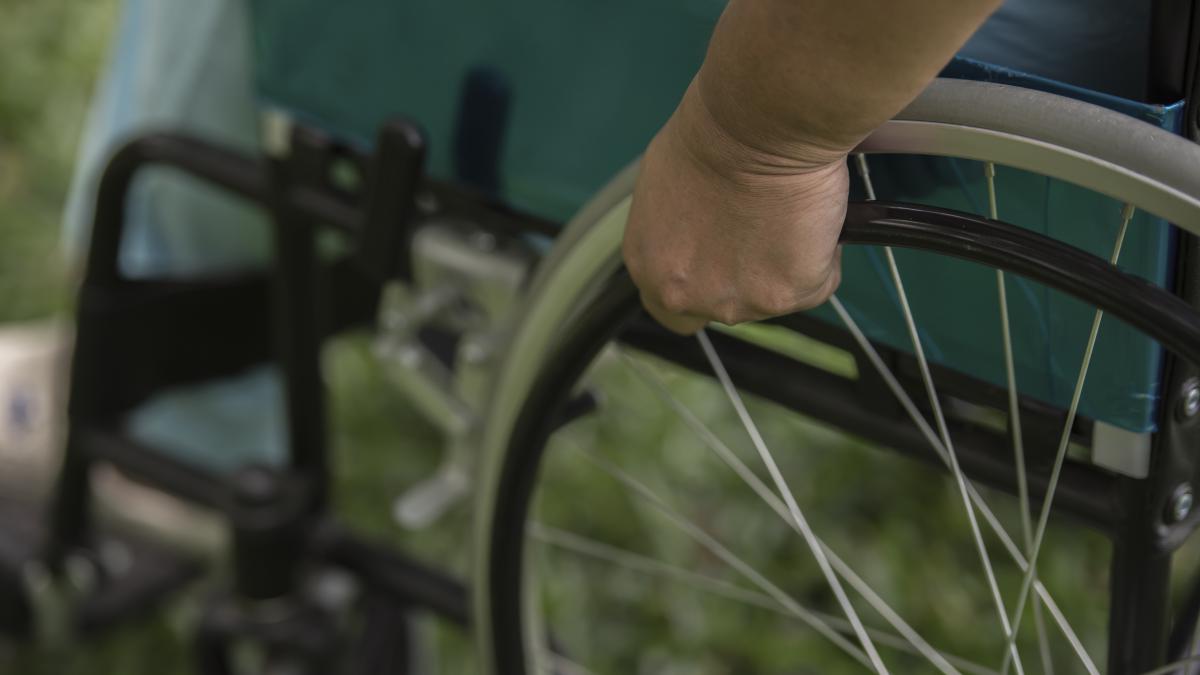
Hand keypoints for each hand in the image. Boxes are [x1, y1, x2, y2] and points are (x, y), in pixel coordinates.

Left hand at [623, 83, 848, 334]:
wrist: (758, 125)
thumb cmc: (714, 135)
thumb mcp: (667, 187)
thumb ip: (679, 229)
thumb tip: (703, 233)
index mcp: (649, 266)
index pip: (668, 310)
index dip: (699, 286)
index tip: (721, 266)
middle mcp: (685, 294)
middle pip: (724, 305)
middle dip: (746, 275)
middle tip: (764, 230)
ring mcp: (736, 301)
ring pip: (773, 294)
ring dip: (783, 262)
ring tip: (786, 212)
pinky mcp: (784, 296)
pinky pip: (816, 283)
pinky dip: (822, 254)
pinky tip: (809, 216)